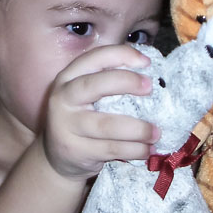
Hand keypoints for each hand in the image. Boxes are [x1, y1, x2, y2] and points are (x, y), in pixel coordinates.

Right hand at [43, 44, 159, 180]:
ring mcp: (66, 126)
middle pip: (95, 85)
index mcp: (68, 77)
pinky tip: (146, 150)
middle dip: (127, 82)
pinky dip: (134, 150)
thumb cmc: (83, 118)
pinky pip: (111, 149)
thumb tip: (151, 74)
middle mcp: (63, 98)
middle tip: (150, 88)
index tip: (146, 63)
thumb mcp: (88, 95)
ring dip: (138, 129)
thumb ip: (110, 82)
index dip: (121, 55)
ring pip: (107, 125)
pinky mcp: (75, 150)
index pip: (94, 58)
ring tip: (156, 132)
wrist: (56, 157)